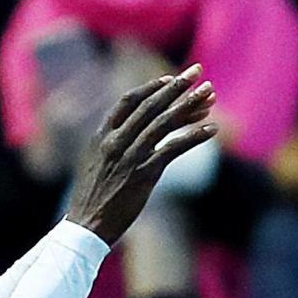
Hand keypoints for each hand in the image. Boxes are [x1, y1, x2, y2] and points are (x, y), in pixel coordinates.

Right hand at [64, 67, 221, 243]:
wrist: (86, 225)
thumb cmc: (93, 198)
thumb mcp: (96, 163)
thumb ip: (113, 145)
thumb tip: (134, 135)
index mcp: (102, 135)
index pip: (129, 101)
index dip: (152, 88)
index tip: (170, 80)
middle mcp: (116, 140)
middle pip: (151, 106)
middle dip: (177, 87)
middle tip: (198, 72)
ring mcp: (130, 156)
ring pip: (164, 122)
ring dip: (190, 105)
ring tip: (210, 94)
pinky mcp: (144, 174)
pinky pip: (174, 149)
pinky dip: (194, 136)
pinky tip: (211, 129)